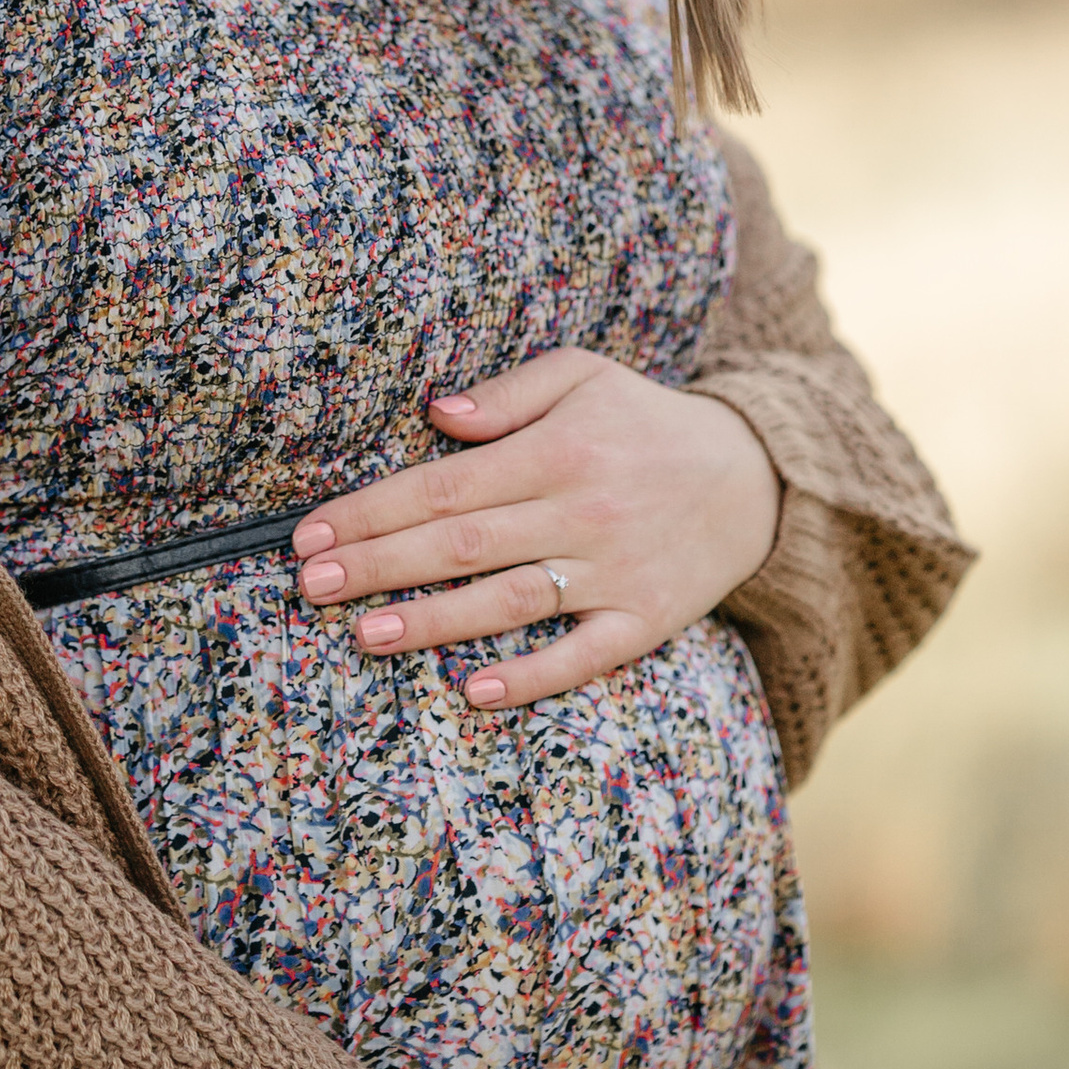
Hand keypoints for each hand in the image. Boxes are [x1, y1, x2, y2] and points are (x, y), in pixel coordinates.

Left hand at [292, 348, 782, 711]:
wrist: (757, 475)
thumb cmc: (645, 421)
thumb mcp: (584, 377)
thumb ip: (508, 394)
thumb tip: (436, 414)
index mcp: (558, 450)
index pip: (445, 484)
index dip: (373, 511)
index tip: (311, 534)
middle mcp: (582, 512)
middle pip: (462, 544)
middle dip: (379, 565)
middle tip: (310, 587)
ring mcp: (615, 571)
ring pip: (509, 602)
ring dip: (433, 622)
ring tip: (365, 633)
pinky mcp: (646, 619)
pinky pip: (584, 655)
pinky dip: (533, 676)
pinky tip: (476, 692)